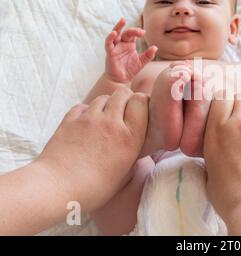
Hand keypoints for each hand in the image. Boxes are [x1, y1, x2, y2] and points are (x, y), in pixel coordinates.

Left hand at [36, 87, 148, 211]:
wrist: (56, 188)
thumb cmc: (93, 188)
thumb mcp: (125, 175)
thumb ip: (134, 155)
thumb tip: (138, 145)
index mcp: (129, 138)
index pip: (141, 101)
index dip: (142, 103)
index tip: (140, 112)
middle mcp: (111, 124)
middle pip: (123, 93)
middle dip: (126, 99)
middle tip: (124, 112)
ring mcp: (89, 119)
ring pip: (103, 97)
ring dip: (107, 104)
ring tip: (105, 119)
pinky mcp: (70, 120)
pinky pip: (83, 106)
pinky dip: (87, 111)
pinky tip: (87, 123)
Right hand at [105, 18, 157, 82]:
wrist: (121, 79)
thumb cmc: (130, 69)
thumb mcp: (142, 62)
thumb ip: (148, 55)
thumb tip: (156, 47)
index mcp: (130, 44)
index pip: (133, 34)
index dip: (138, 32)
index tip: (144, 32)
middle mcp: (122, 43)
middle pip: (125, 32)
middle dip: (132, 30)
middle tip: (140, 31)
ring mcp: (115, 47)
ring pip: (115, 34)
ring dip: (118, 27)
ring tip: (122, 21)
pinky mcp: (110, 53)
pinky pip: (108, 44)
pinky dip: (110, 38)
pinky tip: (114, 33)